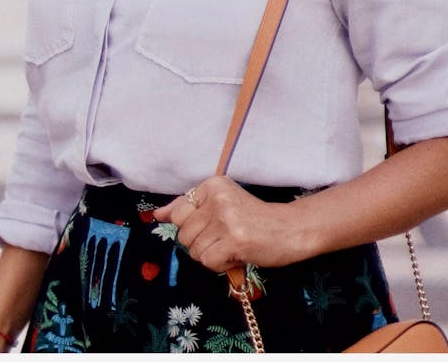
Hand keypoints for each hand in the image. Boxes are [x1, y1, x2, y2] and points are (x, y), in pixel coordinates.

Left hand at [152, 175, 299, 271]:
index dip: (193, 227)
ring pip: (194, 250)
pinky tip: (236, 254)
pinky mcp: (233, 240)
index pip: (179, 211)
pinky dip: (220, 265)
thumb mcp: (221, 204)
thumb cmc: (254, 218)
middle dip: (201, 243)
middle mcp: (217, 198)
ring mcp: (225, 219)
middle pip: (183, 233)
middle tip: (224, 237)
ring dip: (211, 255)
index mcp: (213, 184)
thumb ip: (188, 207)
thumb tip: (158, 215)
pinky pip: (207, 261)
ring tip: (231, 245)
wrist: (289, 229)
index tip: (213, 225)